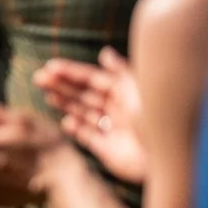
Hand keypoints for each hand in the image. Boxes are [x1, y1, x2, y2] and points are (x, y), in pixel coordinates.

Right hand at [35, 50, 146, 183]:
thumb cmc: (158, 118)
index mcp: (126, 92)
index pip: (93, 79)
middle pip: (85, 95)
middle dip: (62, 86)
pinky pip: (88, 137)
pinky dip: (76, 130)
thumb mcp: (138, 87)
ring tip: (47, 95)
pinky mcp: (108, 150)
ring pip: (84, 114)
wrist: (169, 154)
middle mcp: (118, 109)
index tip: (50, 66)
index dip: (72, 72)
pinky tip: (66, 122)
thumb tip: (104, 53)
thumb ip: (119, 71)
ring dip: (66, 104)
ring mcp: (113, 130)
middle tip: (39, 79)